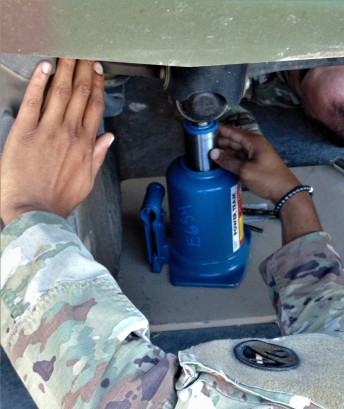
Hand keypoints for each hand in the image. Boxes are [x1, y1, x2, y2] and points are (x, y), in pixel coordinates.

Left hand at [0, 58, 113, 225]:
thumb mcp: (86, 181)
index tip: (98, 70)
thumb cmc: (58, 200)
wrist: (35, 212)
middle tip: (85, 52)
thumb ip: (97, 156)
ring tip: (69, 53)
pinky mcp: (25, 133)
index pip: (94, 107)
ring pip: (60, 93)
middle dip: (83, 70)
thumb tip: (108, 139)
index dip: (97, 86)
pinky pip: (34, 102)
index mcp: (85, 145)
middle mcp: (69, 134)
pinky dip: (39, 83)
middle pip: (80, 95)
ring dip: (66, 70)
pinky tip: (44, 67)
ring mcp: (47, 131)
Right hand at [211, 124, 320, 243]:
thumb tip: (213, 154)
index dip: (219, 129)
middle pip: (234, 140)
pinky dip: (232, 160)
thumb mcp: (245, 170)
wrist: (286, 192)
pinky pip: (241, 158)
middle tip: (203, 144)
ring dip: (225, 152)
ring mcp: (256, 155)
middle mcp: (255, 145)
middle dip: (220, 141)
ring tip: (209, 154)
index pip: (233, 131)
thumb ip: (228, 161)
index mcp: (253, 141)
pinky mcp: (257, 164)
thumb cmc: (268, 179)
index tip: (206, 128)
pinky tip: (222, 163)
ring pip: (237, 150)